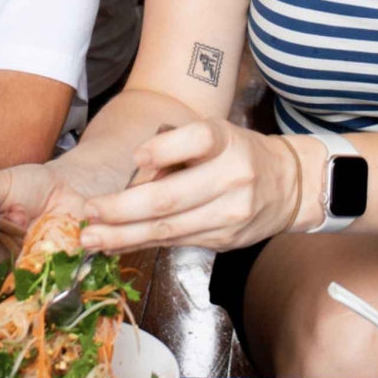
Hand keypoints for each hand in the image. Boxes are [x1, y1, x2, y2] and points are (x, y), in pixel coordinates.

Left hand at [74, 120, 301, 253]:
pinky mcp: (224, 240)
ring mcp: (229, 214)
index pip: (196, 139)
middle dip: (122, 209)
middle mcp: (231, 176)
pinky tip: (117, 244)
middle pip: (170, 197)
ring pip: (168, 228)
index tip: (135, 158)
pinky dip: (142, 243)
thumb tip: (137, 169)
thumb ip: (177, 147)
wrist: (287, 186)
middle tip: (89, 213)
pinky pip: (175, 242)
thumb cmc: (237, 153)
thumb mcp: (215, 134)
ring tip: (92, 238)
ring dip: (124, 235)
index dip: (163, 150)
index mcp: (226, 140)